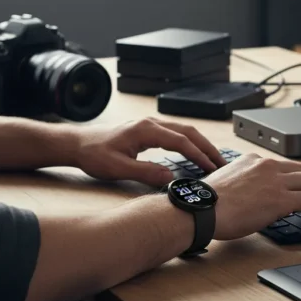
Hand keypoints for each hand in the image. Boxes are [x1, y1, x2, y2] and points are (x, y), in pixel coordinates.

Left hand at [75, 118, 225, 186]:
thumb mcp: (118, 168)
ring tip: (213, 159)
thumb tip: (171, 176)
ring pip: (183, 130)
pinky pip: (175, 133)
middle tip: (222, 163)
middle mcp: (151, 123)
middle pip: (188, 132)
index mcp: (146, 130)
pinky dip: (189, 142)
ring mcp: (150, 124)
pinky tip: (193, 152)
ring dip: (200, 143)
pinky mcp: (147, 129)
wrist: (78, 143)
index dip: (199, 155)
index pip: (181, 141)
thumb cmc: (94, 154)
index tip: (212, 169)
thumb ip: (145, 172)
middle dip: (207, 147)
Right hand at [205, 153, 300, 240]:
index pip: (282, 166)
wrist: (203, 209)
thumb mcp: (228, 182)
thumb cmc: (208, 202)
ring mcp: (275, 180)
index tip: (299, 187)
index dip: (294, 178)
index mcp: (252, 160)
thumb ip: (245, 183)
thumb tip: (255, 197)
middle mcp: (266, 165)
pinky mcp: (281, 198)